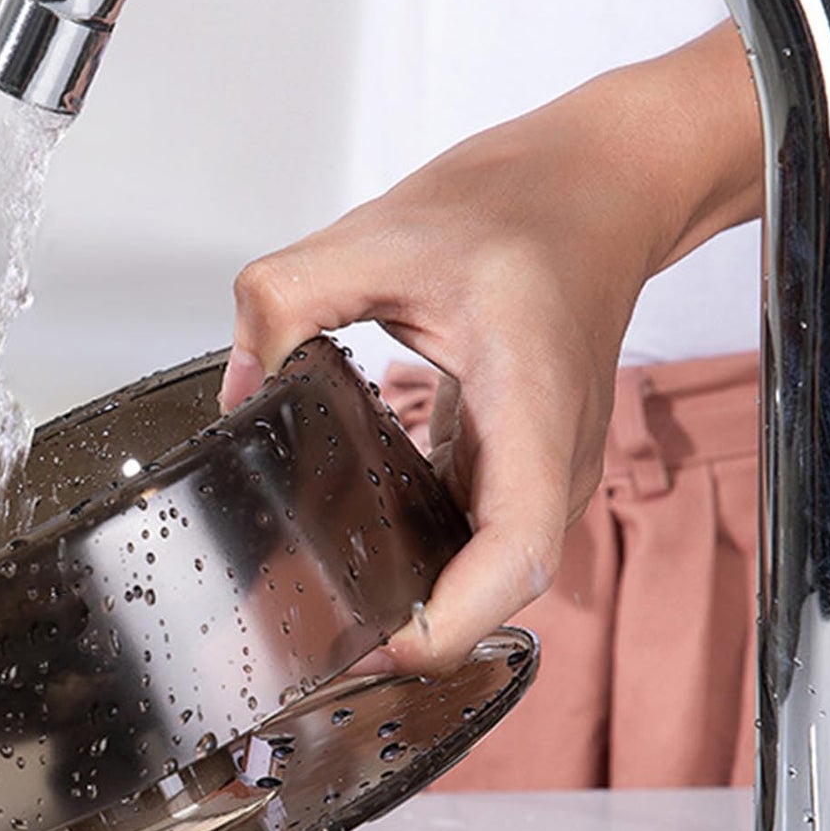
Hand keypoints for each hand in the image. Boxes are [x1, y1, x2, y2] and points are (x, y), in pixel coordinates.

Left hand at [221, 40, 760, 675]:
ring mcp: (537, 464)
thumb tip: (237, 385)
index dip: (446, 624)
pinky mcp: (515, 455)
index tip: (373, 647)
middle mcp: (548, 458)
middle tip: (320, 643)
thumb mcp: (380, 235)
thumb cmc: (521, 207)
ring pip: (485, 570)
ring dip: (417, 600)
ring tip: (326, 607)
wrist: (592, 183)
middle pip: (495, 589)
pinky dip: (420, 554)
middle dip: (415, 634)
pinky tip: (353, 542)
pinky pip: (472, 532)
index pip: (513, 559)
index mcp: (532, 412)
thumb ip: (285, 298)